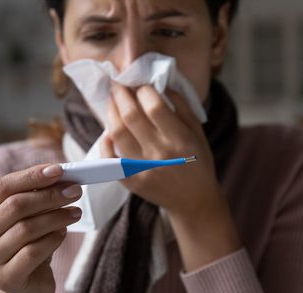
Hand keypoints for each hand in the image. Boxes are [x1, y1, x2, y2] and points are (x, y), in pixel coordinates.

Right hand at [0, 164, 82, 292]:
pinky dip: (53, 239)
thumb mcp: (28, 216)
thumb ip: (36, 194)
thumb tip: (60, 173)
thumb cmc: (28, 244)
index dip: (32, 176)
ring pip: (26, 229)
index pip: (3, 187)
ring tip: (75, 213)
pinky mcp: (5, 279)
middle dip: (49, 195)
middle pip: (15, 206)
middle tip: (74, 191)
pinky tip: (63, 233)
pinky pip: (33, 252)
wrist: (27, 286)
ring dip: (56, 217)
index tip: (59, 170)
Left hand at [100, 83, 224, 216]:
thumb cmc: (198, 161)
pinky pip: (108, 158)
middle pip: (131, 116)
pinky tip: (109, 130)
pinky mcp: (130, 182)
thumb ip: (181, 105)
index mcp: (180, 140)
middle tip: (119, 84)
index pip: (155, 107)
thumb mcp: (198, 132)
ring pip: (116, 133)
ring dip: (111, 112)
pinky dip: (105, 141)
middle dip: (121, 94)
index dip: (144, 90)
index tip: (141, 83)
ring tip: (113, 102)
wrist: (193, 200)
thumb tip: (159, 82)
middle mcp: (159, 155)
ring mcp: (142, 170)